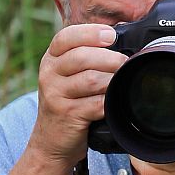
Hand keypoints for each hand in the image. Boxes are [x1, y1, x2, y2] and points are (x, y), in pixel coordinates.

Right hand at [28, 24, 126, 169]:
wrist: (51, 141)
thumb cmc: (67, 103)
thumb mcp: (66, 76)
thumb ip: (85, 57)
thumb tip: (121, 39)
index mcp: (51, 59)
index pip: (66, 37)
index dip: (90, 33)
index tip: (111, 35)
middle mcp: (49, 74)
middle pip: (82, 57)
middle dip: (109, 58)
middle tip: (125, 62)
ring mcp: (55, 95)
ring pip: (91, 79)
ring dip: (112, 79)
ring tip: (122, 81)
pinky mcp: (67, 114)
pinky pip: (96, 103)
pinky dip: (110, 101)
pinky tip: (115, 101)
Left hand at [129, 53, 174, 174]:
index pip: (151, 129)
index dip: (144, 115)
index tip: (145, 106)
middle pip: (141, 142)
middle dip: (142, 128)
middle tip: (147, 115)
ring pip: (140, 159)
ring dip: (142, 145)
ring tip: (151, 130)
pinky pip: (147, 174)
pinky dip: (148, 160)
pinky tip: (156, 148)